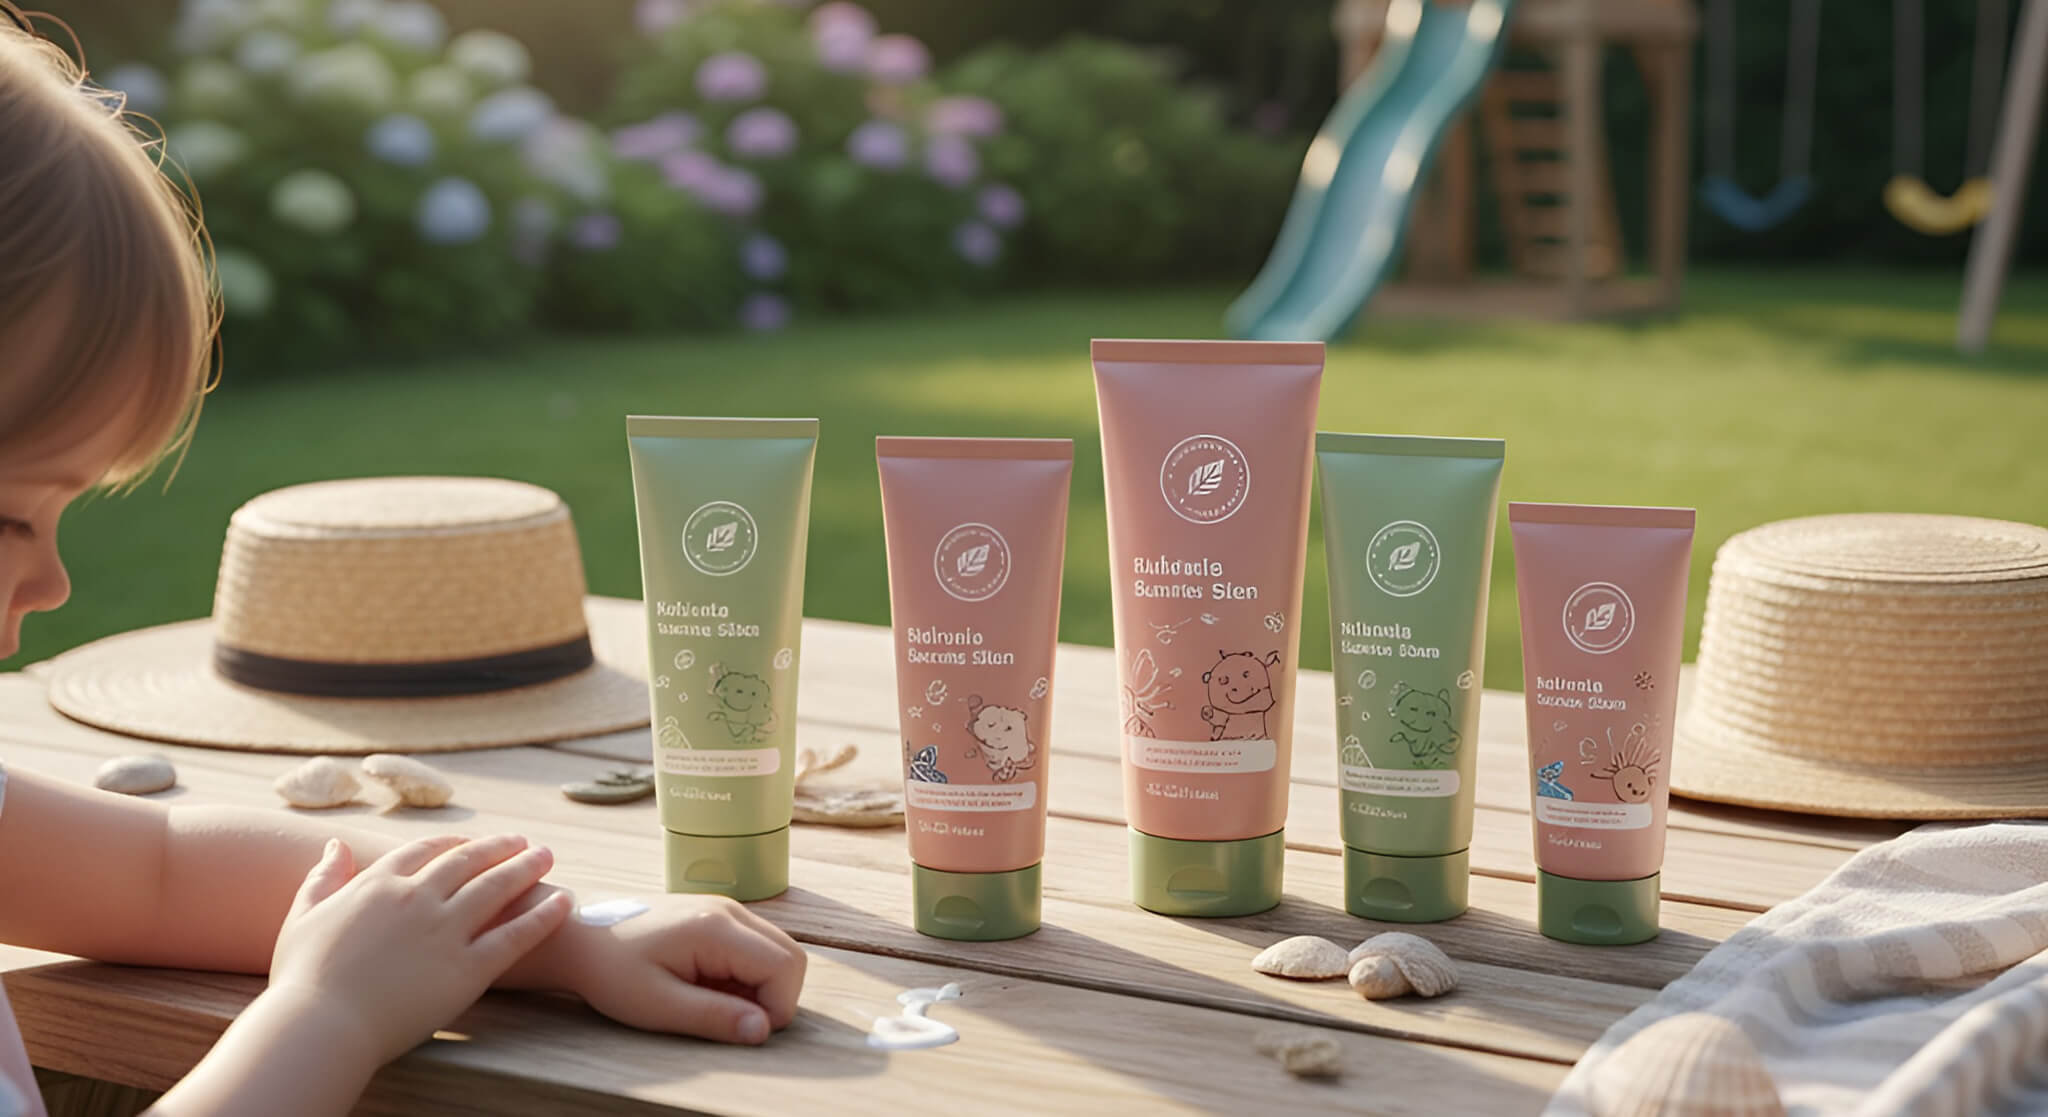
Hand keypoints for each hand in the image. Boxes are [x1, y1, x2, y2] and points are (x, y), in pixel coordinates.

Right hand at [264, 834, 572, 1066]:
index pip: (424, 852)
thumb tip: (336, 846)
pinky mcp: (468, 967)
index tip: (470, 842)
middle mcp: (417, 898)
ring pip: (497, 888)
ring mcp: (445, 930)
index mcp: (378, 885)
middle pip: (468, 862)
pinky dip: (542, 915)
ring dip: (526, 868)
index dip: (451, 844)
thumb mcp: (303, 918)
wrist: (320, 1027)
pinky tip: (564, 902)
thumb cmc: (302, 981)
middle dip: (498, 848)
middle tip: (523, 842)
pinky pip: (515, 935)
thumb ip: (322, 879)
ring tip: (547, 857)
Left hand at [554, 895, 807, 1044]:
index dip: (776, 1007)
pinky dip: (747, 973)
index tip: (739, 1028)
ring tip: (713, 1001)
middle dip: (774, 997)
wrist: (579, 934)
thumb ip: (714, 1017)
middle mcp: (730, 910)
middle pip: (791, 955)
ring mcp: (726, 907)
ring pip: (777, 949)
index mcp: (717, 928)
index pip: (784, 967)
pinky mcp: (718, 914)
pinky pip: (756, 945)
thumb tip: (764, 1030)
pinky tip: (708, 985)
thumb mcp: (658, 1005)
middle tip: (730, 1018)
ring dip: (760, 986)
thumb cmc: (611, 970)